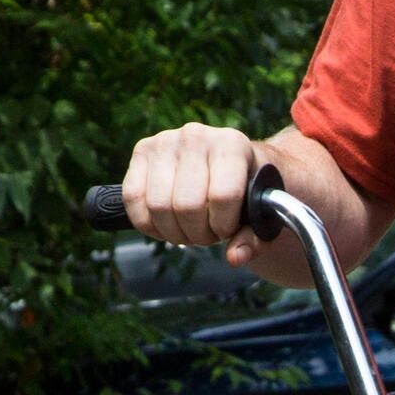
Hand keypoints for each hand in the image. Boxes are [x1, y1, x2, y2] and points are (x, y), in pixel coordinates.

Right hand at [121, 120, 271, 264]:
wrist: (232, 162)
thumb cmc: (248, 190)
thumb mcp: (261, 214)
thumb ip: (253, 239)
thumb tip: (234, 257)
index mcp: (232, 145)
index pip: (222, 196)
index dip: (223, 226)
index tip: (227, 230)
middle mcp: (196, 136)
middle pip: (186, 205)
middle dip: (197, 234)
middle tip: (207, 233)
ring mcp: (165, 141)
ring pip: (158, 206)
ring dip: (173, 232)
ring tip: (189, 227)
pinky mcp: (142, 151)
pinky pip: (133, 198)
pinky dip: (148, 223)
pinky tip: (166, 223)